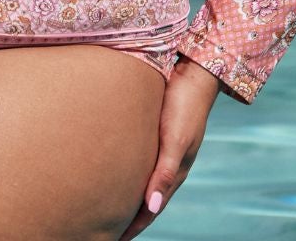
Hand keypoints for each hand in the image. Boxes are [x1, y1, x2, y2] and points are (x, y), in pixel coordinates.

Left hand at [118, 55, 220, 239]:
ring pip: (139, 178)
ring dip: (124, 194)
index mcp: (174, 171)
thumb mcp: (177, 141)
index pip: (151, 208)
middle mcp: (167, 162)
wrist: (192, 69)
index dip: (135, 226)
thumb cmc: (185, 105)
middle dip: (128, 216)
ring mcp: (160, 147)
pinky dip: (124, 172)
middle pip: (145, 197)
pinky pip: (136, 159)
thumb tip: (150, 207)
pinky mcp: (151, 131)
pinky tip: (110, 169)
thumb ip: (165, 173)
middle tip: (104, 230)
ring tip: (103, 206)